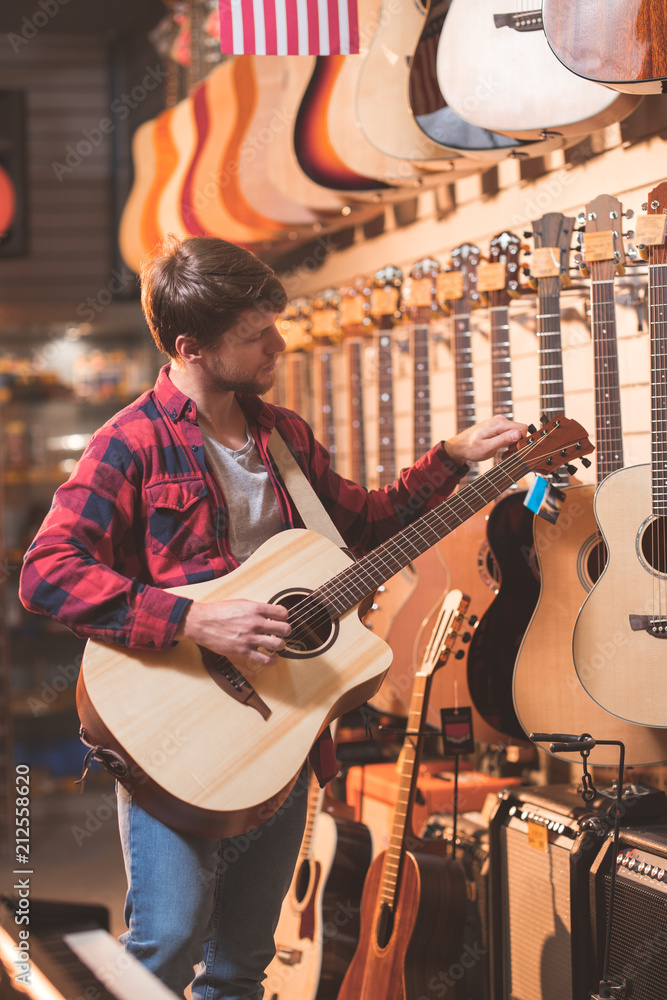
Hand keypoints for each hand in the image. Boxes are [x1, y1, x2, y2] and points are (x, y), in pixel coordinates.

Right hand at [176, 599, 290, 666]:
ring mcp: (250, 638)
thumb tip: (269, 614)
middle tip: (281, 633)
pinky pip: (265, 659)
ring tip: (276, 645)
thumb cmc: (219, 612)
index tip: (281, 620)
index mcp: (255, 609)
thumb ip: (257, 609)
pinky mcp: (243, 651)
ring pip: (278, 645)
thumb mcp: (241, 603)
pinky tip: (272, 657)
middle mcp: (255, 623)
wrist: (202, 623)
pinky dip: (272, 660)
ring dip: (280, 645)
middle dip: (285, 631)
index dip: (284, 617)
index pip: (283, 613)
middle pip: (285, 629)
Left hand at [445, 415, 527, 465]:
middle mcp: (501, 420)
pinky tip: (502, 452)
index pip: (522, 428)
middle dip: (516, 445)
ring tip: (503, 456)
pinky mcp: (498, 427)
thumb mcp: (487, 447)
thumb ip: (503, 440)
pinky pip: (510, 434)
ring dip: (512, 446)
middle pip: (520, 431)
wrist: (460, 446)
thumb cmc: (471, 448)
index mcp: (499, 423)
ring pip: (516, 434)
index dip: (521, 442)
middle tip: (506, 456)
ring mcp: (500, 422)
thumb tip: (518, 434)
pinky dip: (508, 444)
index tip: (512, 452)